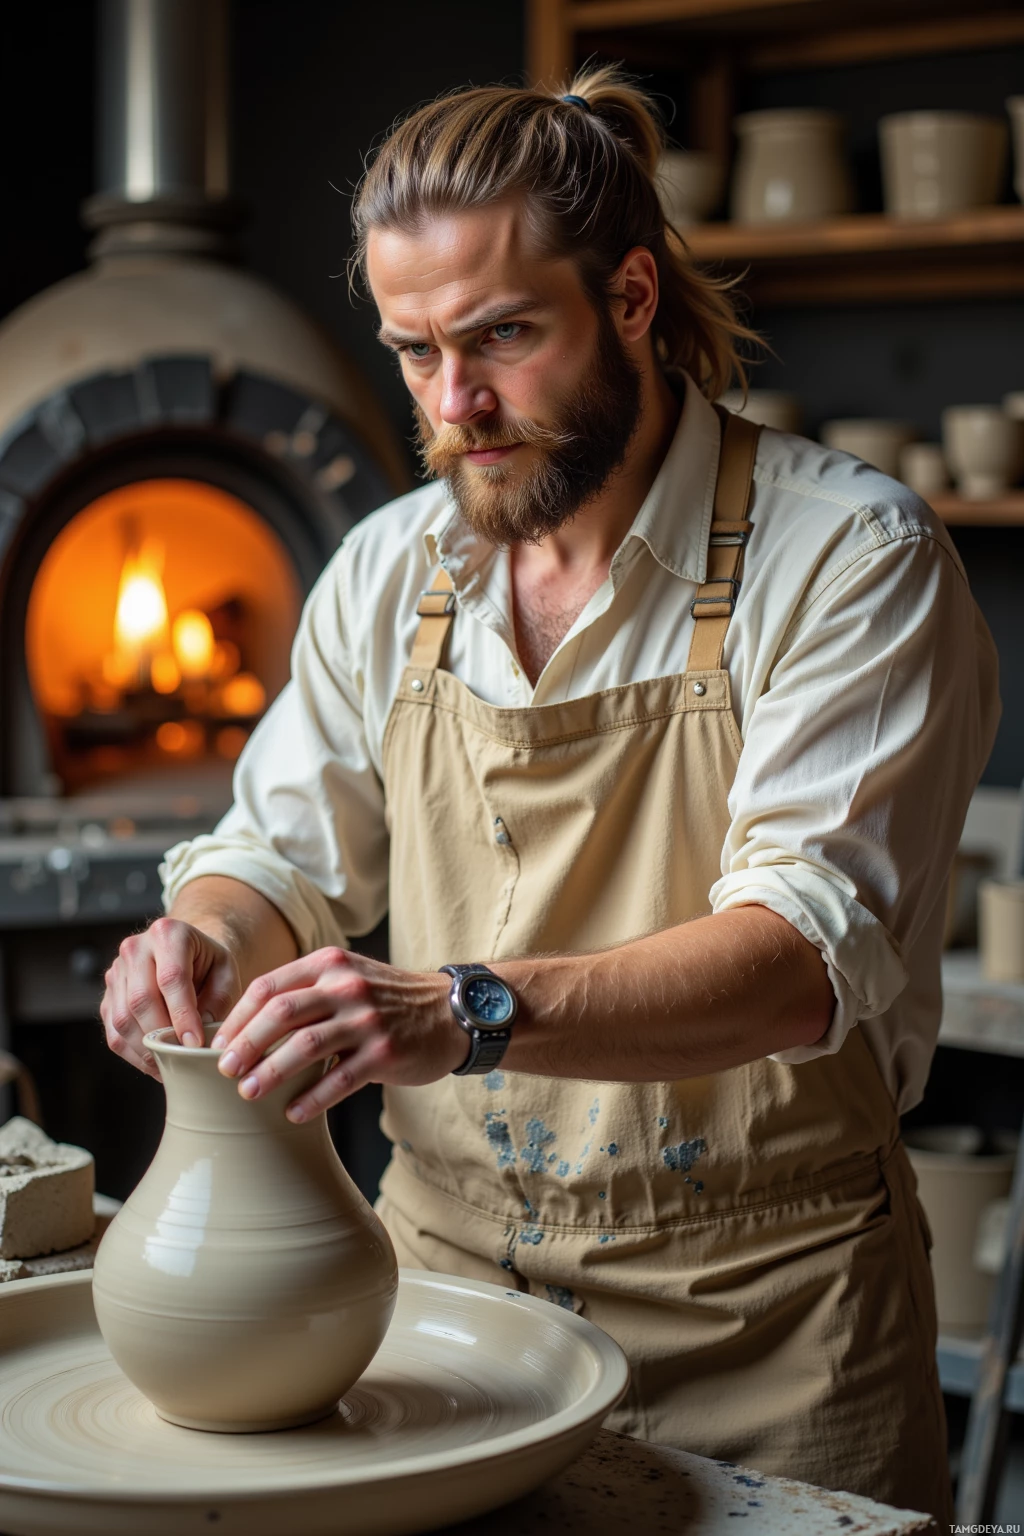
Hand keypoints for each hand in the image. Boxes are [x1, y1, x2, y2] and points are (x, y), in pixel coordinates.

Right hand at [101, 918, 242, 1077]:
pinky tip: (154, 1062)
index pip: (171, 978)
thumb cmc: (209, 964)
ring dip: (146, 1049)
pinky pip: (114, 1031)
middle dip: (163, 1035)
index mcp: (168, 933)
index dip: (182, 1015)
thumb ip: (218, 1000)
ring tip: (170, 1066)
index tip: (195, 1043)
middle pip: (141, 999)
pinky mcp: (108, 995)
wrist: (187, 954)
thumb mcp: (226, 973)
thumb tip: (199, 1035)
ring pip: (123, 1019)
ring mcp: (117, 972)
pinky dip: (133, 1053)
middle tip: (183, 1058)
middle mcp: (135, 948)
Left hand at [210, 947, 463, 1120]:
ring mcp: (367, 1020)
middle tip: (224, 1070)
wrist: (452, 1012)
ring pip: (305, 1046)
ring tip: (248, 1093)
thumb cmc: (389, 1000)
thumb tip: (249, 1026)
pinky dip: (312, 1099)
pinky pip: (339, 1079)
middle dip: (245, 1043)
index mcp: (329, 965)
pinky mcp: (385, 1052)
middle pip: (281, 1013)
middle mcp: (347, 987)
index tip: (218, 1044)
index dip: (238, 1017)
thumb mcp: (348, 977)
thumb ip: (307, 992)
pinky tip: (293, 1113)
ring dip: (271, 1072)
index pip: (269, 986)